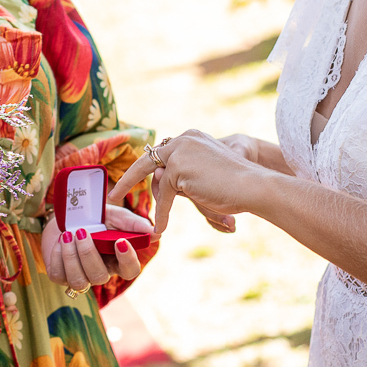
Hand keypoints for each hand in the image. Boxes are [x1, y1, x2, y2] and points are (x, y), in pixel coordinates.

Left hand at [42, 205, 151, 291]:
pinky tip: (59, 241)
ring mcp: (80, 276)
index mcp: (117, 259)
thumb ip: (132, 224)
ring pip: (79, 282)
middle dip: (89, 254)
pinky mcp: (60, 275)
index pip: (129, 270)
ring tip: (67, 235)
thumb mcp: (114, 215)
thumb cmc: (94, 217)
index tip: (121, 242)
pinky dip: (58, 256)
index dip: (128, 261)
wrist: (65, 214)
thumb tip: (155, 233)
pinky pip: (58, 275)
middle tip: (82, 231)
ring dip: (72, 257)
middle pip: (100, 277)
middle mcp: (100, 271)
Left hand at [110, 130, 260, 233]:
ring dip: (159, 206)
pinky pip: (164, 197)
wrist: (254, 186)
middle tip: (111, 198)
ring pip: (159, 184)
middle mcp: (182, 139)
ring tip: (156, 225)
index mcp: (190, 138)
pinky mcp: (177, 168)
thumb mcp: (202, 178)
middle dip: (127, 181)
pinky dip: (163, 214)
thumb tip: (156, 182)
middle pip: (148, 162)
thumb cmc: (235, 187)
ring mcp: (179, 151)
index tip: (128, 183)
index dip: (144, 171)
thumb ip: (179, 178)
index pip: (160, 155)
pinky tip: (161, 229)